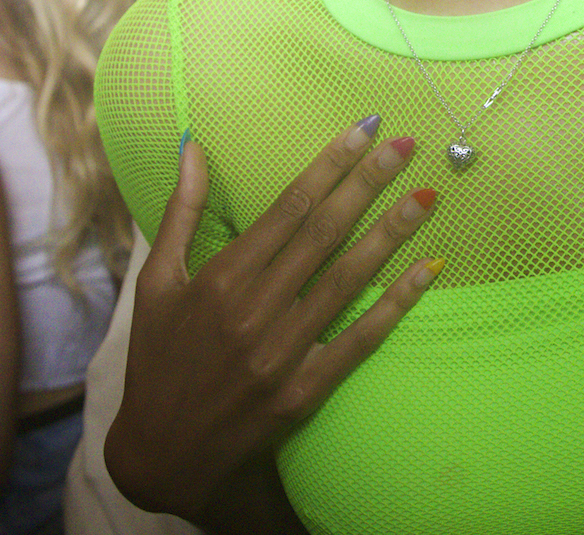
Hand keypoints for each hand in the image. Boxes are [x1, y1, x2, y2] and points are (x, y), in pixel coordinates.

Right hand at [103, 119, 442, 524]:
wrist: (163, 453)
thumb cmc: (157, 358)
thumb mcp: (156, 283)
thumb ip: (180, 212)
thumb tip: (194, 146)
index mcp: (220, 279)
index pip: (288, 208)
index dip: (329, 165)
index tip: (363, 130)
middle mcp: (253, 311)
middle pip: (323, 234)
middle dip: (367, 185)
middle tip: (405, 144)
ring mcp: (282, 354)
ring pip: (347, 280)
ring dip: (390, 234)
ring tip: (426, 195)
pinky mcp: (304, 391)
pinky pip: (359, 340)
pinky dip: (396, 304)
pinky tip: (427, 269)